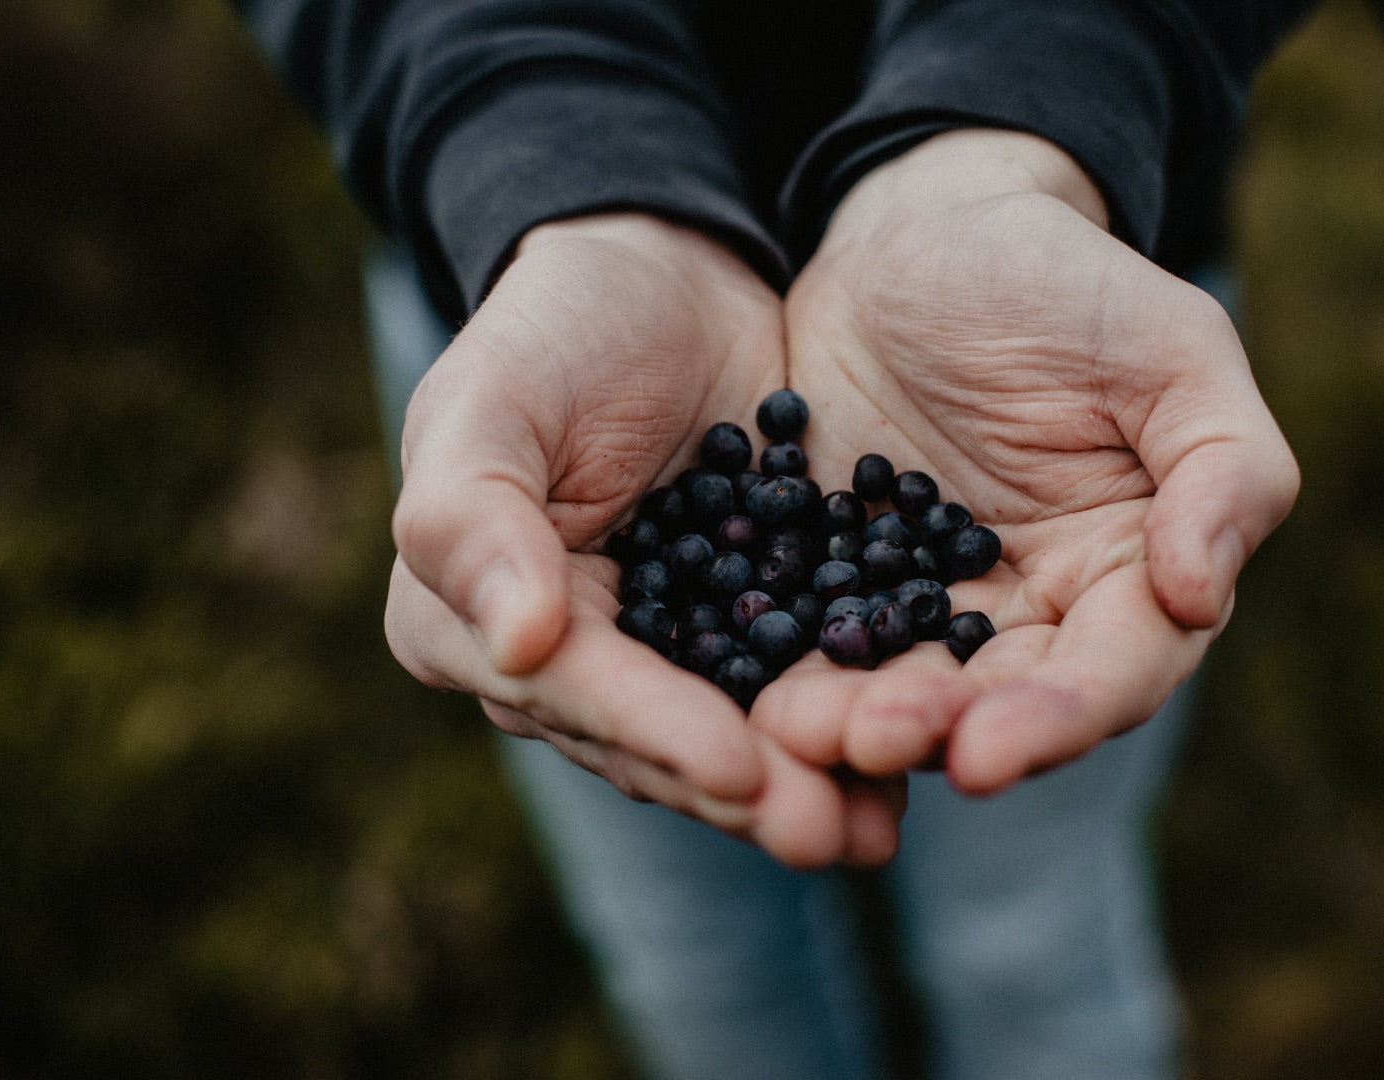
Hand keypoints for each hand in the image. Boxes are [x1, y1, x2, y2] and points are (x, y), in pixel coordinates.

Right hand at [384, 213, 904, 866]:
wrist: (664, 275)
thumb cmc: (556, 326)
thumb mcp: (491, 398)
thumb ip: (474, 517)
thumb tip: (515, 645)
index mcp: (471, 620)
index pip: (568, 692)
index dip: (654, 733)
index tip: (740, 770)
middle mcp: (561, 660)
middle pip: (652, 741)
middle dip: (742, 789)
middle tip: (827, 832)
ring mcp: (659, 650)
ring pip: (727, 731)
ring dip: (803, 779)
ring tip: (879, 824)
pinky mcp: (746, 624)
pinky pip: (792, 679)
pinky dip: (846, 714)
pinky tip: (913, 747)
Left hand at [751, 131, 1298, 792]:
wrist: (920, 233)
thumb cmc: (1065, 281)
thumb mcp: (1173, 349)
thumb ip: (1224, 469)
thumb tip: (1198, 596)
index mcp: (1129, 571)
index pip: (1113, 671)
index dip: (1056, 720)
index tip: (984, 754)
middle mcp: (1030, 607)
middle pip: (996, 700)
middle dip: (936, 730)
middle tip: (870, 741)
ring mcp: (924, 596)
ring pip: (900, 682)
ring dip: (853, 719)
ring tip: (796, 733)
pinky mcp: (837, 572)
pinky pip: (814, 631)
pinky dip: (786, 665)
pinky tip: (744, 693)